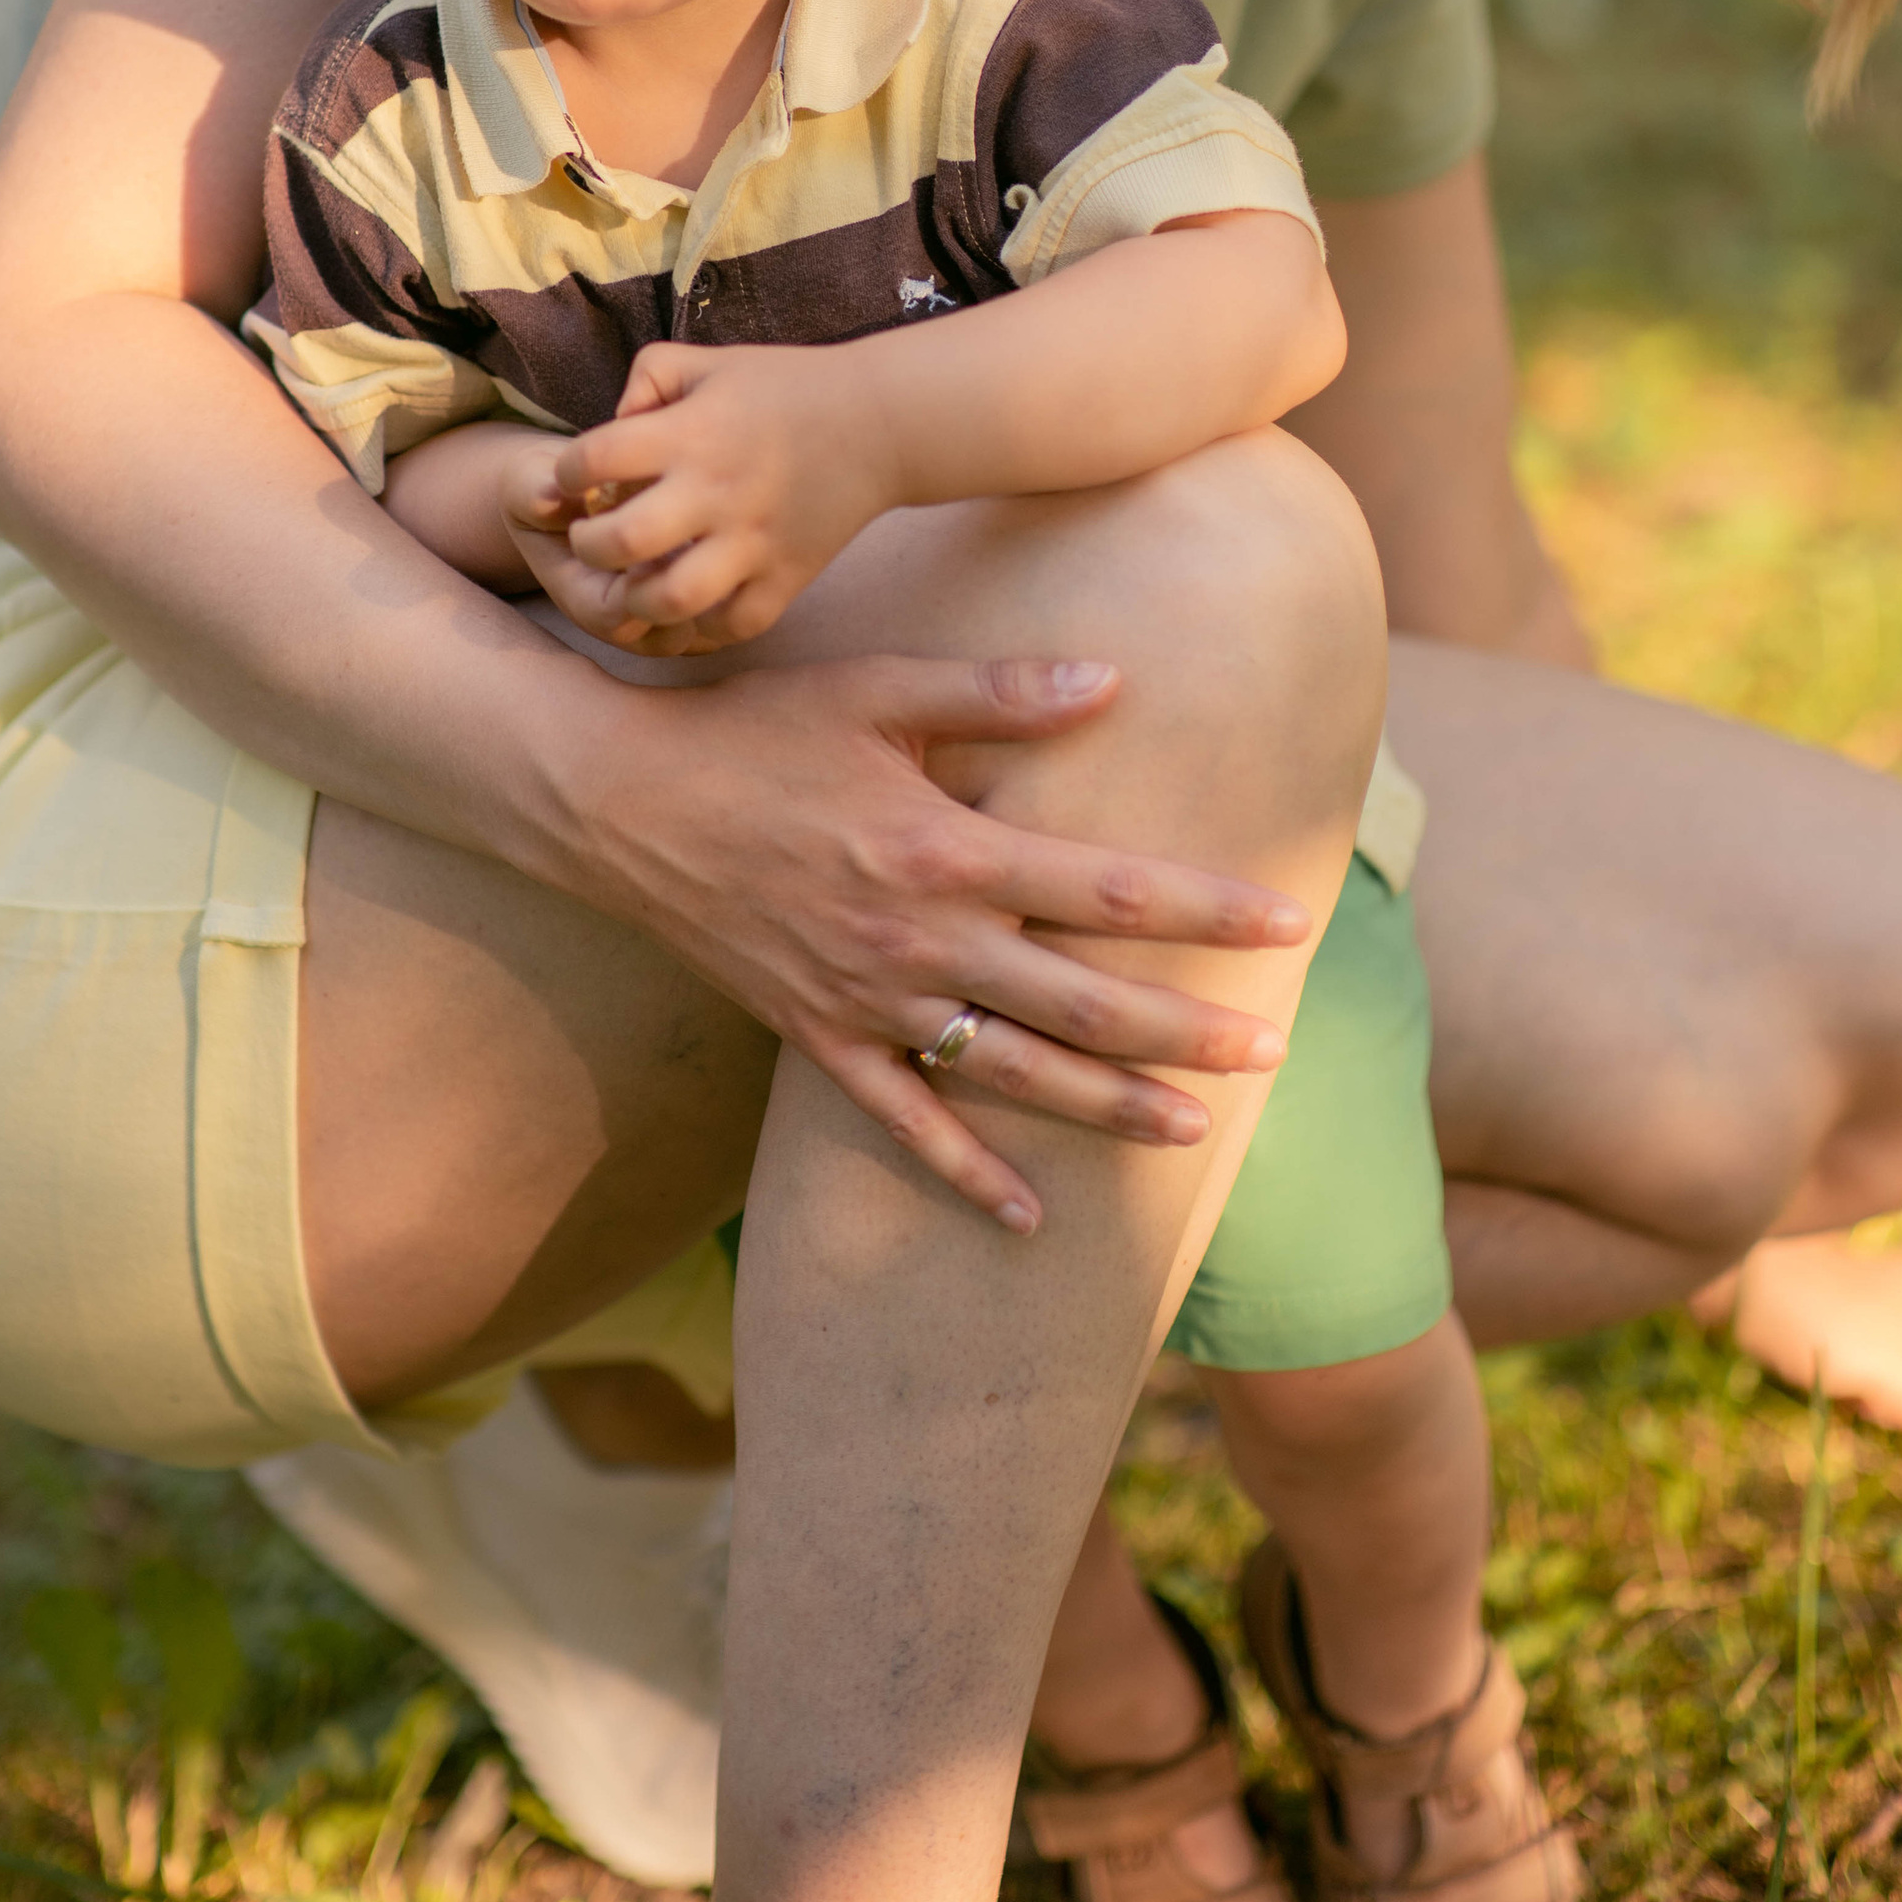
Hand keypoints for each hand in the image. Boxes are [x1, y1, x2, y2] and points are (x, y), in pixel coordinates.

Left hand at [512, 340, 895, 650]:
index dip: (568, 472)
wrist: (881, 423)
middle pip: (620, 542)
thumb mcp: (710, 361)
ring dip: (636, 597)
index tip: (578, 477)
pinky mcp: (787, 578)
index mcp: (692, 433)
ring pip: (670, 599)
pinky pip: (730, 626)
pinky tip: (693, 600)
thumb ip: (647, 378)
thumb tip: (609, 425)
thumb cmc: (787, 386)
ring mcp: (754, 542)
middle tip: (596, 536)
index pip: (593, 459)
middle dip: (587, 545)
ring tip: (637, 580)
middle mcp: (717, 491)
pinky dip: (701, 623)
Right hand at [573, 648, 1307, 1228]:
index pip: (1103, 888)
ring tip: (1193, 1133)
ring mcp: (866, 1000)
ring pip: (1010, 1073)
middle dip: (1184, 1028)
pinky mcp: (816, 1036)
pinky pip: (902, 1123)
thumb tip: (1115, 682)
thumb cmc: (755, 728)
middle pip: (1079, 999)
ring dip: (1107, 1107)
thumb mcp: (881, 688)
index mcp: (943, 849)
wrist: (615, 800)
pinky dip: (964, 1175)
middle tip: (1274, 1049)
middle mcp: (916, 939)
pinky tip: (1030, 1220)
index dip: (1201, 907)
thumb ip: (999, 692)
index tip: (1285, 920)